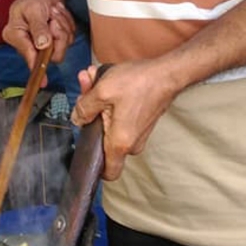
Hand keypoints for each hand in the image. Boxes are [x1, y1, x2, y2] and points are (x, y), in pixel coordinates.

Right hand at [2, 0, 75, 80]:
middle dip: (57, 34)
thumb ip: (38, 28)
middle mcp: (27, 44)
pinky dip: (66, 26)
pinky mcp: (54, 43)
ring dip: (62, 26)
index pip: (27, 54)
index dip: (36, 65)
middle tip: (53, 19)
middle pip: (50, 53)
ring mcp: (42, 46)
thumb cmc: (32, 0)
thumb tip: (42, 45)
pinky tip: (57, 18)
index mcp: (15, 35)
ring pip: (62, 45)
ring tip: (53, 14)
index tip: (42, 80)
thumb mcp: (33, 10)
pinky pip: (69, 39)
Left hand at [72, 61, 178, 179]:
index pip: (107, 172)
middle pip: (102, 139)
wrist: (167, 73)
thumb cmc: (137, 82)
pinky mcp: (141, 123)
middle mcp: (131, 144)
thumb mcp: (102, 90)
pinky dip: (111, 102)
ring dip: (98, 103)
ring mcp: (138, 134)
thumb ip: (84, 108)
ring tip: (93, 79)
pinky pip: (120, 118)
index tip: (84, 143)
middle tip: (85, 91)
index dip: (93, 164)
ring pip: (109, 125)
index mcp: (120, 143)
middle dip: (90, 115)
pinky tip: (104, 81)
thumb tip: (77, 120)